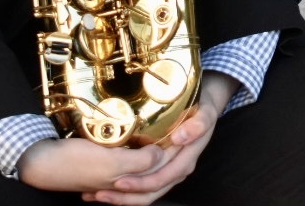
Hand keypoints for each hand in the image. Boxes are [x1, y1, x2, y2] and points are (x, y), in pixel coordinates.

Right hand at [18, 136, 167, 195]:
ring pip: (139, 164)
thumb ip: (138, 162)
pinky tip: (135, 138)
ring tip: (158, 133)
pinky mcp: (102, 166)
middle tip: (174, 128)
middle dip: (164, 153)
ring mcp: (110, 175)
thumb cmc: (75, 162)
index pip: (157, 170)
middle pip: (151, 169)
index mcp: (126, 182)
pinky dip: (134, 151)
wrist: (44, 162)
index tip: (180, 130)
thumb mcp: (110, 161)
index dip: (171, 152)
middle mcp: (121, 181)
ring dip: (149, 151)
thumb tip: (161, 154)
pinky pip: (124, 160)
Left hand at [79, 71, 238, 205]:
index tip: (119, 181)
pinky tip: (108, 187)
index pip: (160, 179)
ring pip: (145, 193)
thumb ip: (196, 126)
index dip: (140, 183)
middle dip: (125, 196)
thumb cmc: (202, 110)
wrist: (205, 108)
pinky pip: (144, 184)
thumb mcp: (205, 114)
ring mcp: (169, 171)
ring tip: (98, 194)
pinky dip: (127, 189)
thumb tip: (180, 138)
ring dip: (122, 197)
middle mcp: (177, 171)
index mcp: (185, 161)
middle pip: (150, 192)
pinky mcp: (161, 167)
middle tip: (100, 192)